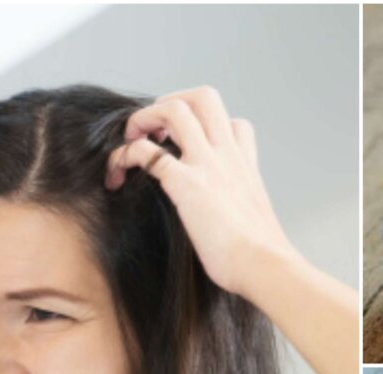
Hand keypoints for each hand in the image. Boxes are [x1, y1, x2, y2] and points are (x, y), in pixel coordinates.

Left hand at [104, 87, 295, 297]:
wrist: (264, 267)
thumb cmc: (258, 258)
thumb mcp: (254, 224)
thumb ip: (238, 212)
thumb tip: (226, 230)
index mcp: (245, 167)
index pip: (234, 124)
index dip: (206, 126)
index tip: (187, 145)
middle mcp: (228, 156)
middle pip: (204, 97)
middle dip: (171, 102)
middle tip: (153, 131)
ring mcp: (208, 165)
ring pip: (174, 109)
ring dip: (144, 117)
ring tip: (130, 141)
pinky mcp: (186, 183)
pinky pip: (146, 152)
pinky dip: (124, 156)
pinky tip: (117, 175)